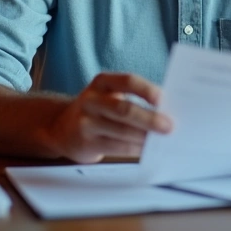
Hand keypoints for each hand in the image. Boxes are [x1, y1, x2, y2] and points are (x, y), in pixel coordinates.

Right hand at [47, 72, 172, 163]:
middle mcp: (91, 100)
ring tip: (162, 140)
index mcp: (102, 82)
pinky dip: (135, 149)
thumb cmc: (98, 110)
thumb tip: (167, 111)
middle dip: (149, 118)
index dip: (146, 90)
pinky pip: (117, 148)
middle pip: (124, 108)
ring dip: (145, 137)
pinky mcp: (86, 144)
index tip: (164, 99)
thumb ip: (134, 99)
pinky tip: (147, 149)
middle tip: (169, 126)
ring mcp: (86, 123)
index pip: (127, 81)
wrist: (61, 128)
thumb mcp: (109, 96)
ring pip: (121, 131)